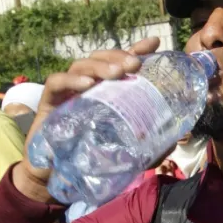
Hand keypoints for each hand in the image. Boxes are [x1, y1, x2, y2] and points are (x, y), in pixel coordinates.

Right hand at [16, 38, 159, 199]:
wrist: (53, 178)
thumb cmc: (89, 160)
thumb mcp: (125, 152)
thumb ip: (148, 147)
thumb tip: (174, 142)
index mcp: (104, 92)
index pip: (120, 64)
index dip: (135, 50)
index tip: (153, 43)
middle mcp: (85, 87)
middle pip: (101, 58)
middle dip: (119, 56)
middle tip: (135, 64)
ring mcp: (66, 93)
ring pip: (81, 65)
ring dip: (100, 65)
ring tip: (117, 73)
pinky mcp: (47, 102)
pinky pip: (56, 82)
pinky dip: (72, 79)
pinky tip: (88, 84)